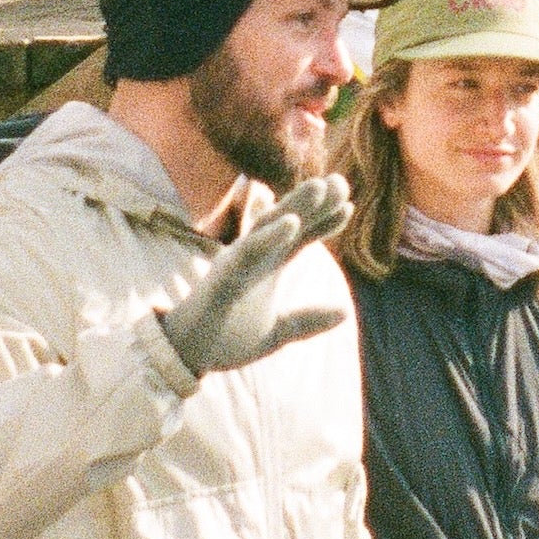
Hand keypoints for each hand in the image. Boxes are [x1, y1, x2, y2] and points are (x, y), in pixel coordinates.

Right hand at [154, 175, 354, 382]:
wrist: (187, 357)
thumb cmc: (226, 338)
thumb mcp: (276, 332)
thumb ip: (307, 320)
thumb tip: (346, 312)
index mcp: (267, 266)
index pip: (300, 238)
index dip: (324, 221)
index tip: (350, 205)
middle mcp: (253, 257)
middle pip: (287, 222)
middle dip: (314, 202)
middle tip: (341, 181)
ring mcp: (237, 263)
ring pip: (268, 227)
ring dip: (295, 206)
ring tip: (321, 187)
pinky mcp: (223, 277)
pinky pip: (247, 252)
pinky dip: (269, 236)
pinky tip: (292, 222)